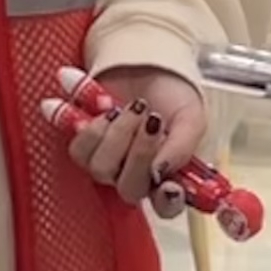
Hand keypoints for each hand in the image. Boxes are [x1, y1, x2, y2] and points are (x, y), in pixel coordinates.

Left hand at [63, 64, 207, 210]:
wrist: (144, 64)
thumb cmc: (172, 94)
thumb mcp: (191, 116)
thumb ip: (183, 146)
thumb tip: (161, 170)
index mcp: (170, 175)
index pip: (167, 206)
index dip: (167, 201)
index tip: (168, 185)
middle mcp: (137, 175)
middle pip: (130, 189)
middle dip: (140, 153)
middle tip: (152, 119)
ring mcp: (109, 163)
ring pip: (102, 169)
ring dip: (118, 134)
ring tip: (132, 107)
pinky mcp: (86, 147)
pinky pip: (79, 150)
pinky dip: (93, 125)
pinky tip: (106, 105)